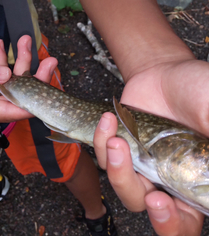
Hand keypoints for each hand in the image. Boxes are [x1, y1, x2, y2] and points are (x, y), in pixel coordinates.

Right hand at [0, 35, 57, 126]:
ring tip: (25, 41)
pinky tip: (4, 46)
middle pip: (18, 95)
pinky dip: (0, 62)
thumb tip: (8, 75)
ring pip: (8, 83)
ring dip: (17, 62)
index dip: (36, 103)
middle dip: (35, 76)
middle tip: (51, 61)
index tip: (52, 90)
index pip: (15, 111)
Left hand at [93, 58, 208, 235]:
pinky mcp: (120, 147)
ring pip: (121, 184)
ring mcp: (140, 163)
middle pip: (146, 205)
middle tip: (142, 185)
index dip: (173, 222)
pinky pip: (103, 156)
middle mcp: (165, 175)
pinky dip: (100, 141)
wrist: (164, 73)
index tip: (162, 202)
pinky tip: (109, 120)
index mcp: (192, 175)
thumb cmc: (194, 89)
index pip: (187, 216)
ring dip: (116, 167)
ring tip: (116, 140)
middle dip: (138, 197)